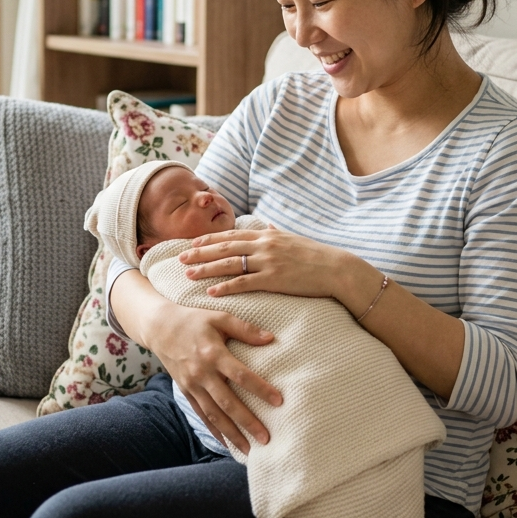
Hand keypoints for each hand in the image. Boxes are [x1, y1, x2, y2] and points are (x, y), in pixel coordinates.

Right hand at [144, 300, 282, 453]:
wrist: (159, 327)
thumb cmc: (193, 320)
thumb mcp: (219, 317)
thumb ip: (245, 329)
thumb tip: (270, 339)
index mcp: (212, 354)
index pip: (240, 375)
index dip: (260, 389)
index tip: (278, 401)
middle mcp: (202, 373)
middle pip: (227, 402)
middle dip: (247, 422)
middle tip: (266, 438)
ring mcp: (192, 385)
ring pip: (214, 415)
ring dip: (232, 434)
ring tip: (250, 450)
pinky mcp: (186, 392)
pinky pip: (202, 415)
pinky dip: (215, 431)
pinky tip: (228, 445)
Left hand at [178, 225, 349, 298]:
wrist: (336, 269)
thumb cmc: (316, 256)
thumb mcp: (292, 238)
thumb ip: (275, 232)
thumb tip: (266, 225)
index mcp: (266, 235)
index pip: (231, 235)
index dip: (209, 239)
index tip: (192, 243)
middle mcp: (264, 245)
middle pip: (224, 248)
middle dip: (200, 253)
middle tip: (180, 258)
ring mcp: (268, 262)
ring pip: (229, 264)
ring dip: (206, 269)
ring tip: (188, 275)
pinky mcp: (274, 279)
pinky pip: (244, 283)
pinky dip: (225, 287)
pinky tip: (211, 292)